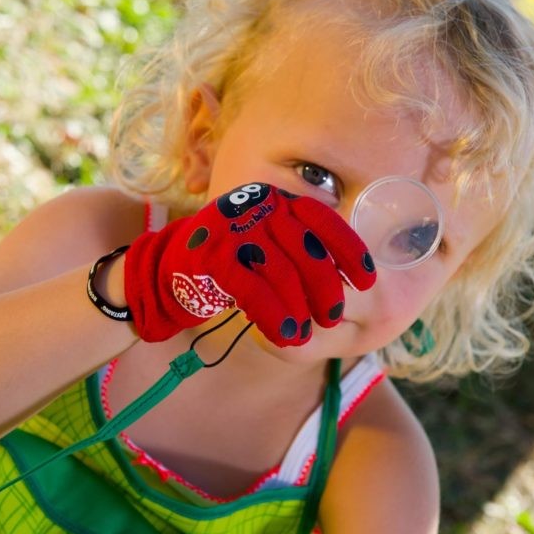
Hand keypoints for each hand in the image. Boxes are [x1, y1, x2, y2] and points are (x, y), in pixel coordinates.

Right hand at [124, 182, 375, 346]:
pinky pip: (254, 291)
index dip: (350, 250)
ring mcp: (234, 228)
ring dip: (300, 310)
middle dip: (326, 289)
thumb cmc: (228, 260)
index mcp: (275, 199)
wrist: (165, 268)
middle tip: (333, 317)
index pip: (323, 220)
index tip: (368, 280)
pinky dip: (275, 317)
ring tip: (307, 335)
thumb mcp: (264, 242)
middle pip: (307, 250)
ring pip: (282, 273)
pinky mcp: (213, 256)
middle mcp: (257, 206)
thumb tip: (346, 279)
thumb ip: (297, 248)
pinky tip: (286, 335)